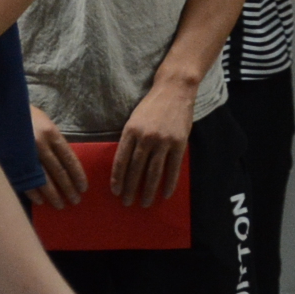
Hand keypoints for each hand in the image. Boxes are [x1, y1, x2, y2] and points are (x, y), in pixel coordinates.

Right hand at [29, 108, 86, 210]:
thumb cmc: (25, 116)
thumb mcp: (44, 123)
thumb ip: (54, 141)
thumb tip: (65, 163)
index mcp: (51, 133)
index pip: (69, 159)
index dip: (78, 175)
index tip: (83, 188)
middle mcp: (41, 144)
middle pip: (58, 172)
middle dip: (68, 188)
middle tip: (75, 201)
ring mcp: (26, 153)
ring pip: (43, 179)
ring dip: (53, 194)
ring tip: (60, 205)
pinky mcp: (13, 160)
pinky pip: (25, 180)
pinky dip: (33, 192)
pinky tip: (40, 201)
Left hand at [113, 77, 195, 207]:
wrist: (174, 90)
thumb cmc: (151, 106)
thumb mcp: (133, 119)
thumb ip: (129, 139)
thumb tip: (123, 164)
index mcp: (130, 131)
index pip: (121, 160)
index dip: (118, 178)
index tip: (115, 191)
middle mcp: (145, 137)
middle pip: (136, 169)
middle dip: (130, 188)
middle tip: (127, 203)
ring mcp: (163, 141)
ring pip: (153, 172)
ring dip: (148, 190)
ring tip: (145, 203)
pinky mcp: (179, 143)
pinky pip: (173, 168)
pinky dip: (169, 183)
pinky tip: (165, 194)